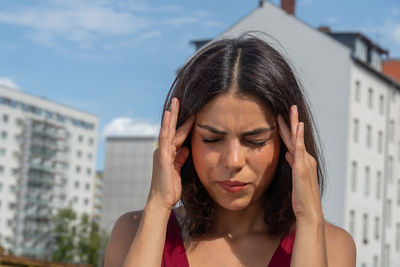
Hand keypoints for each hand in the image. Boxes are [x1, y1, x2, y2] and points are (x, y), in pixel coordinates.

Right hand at [147, 98, 194, 211]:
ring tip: (175, 102)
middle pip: (171, 129)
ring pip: (168, 130)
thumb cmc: (170, 188)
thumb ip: (181, 158)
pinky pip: (165, 138)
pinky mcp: (162, 156)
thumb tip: (186, 148)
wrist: (162, 201)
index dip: (184, 124)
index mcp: (168, 153)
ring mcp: (161, 152)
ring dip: (172, 116)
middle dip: (175, 114)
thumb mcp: (178, 170)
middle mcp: (163, 150)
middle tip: (178, 100)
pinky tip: (168, 114)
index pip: (178, 135)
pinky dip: (166, 125)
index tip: (192, 113)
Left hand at [277, 105, 323, 223]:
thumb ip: (292, 162)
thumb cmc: (300, 196)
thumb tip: (287, 153)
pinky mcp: (302, 166)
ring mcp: (305, 161)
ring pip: (297, 138)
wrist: (308, 211)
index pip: (292, 141)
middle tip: (288, 106)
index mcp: (302, 160)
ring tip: (291, 109)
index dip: (286, 129)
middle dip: (291, 121)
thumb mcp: (294, 176)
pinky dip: (299, 136)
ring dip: (294, 123)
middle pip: (295, 136)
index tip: (280, 117)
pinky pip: (300, 148)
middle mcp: (305, 158)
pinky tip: (298, 125)